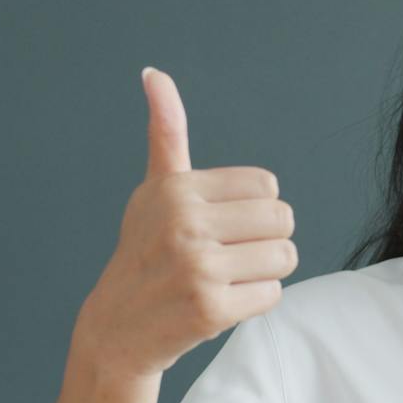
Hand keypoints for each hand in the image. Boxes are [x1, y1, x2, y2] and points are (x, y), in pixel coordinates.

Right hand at [74, 66, 296, 378]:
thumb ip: (166, 132)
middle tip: (229, 255)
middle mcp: (184, 223)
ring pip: (284, 257)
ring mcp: (197, 267)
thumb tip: (154, 73)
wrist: (118, 329)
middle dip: (265, 240)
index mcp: (177, 188)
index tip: (219, 226)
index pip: (267, 186)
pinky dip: (255, 302)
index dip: (252, 210)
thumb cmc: (145, 251)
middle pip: (283, 219)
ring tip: (226, 278)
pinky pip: (273, 295)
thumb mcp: (154, 189)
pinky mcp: (210, 308)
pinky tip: (221, 303)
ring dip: (264, 272)